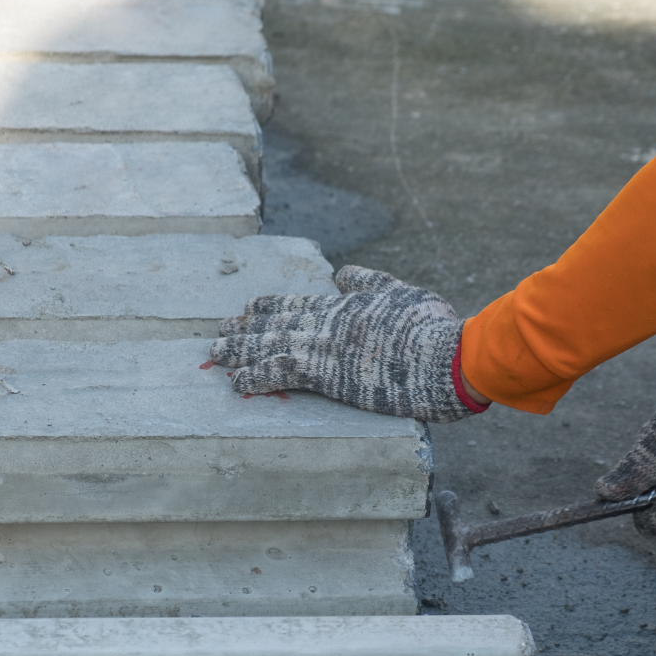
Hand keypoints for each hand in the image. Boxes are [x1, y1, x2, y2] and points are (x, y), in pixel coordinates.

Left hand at [210, 265, 482, 421]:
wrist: (439, 357)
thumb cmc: (429, 327)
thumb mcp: (401, 292)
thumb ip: (370, 281)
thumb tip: (342, 273)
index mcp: (343, 304)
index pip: (295, 303)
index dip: (267, 307)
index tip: (246, 308)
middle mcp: (325, 323)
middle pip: (274, 324)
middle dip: (244, 329)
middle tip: (219, 334)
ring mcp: (322, 348)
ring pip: (268, 346)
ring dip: (240, 351)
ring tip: (216, 355)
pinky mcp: (325, 376)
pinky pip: (279, 374)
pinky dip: (255, 376)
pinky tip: (236, 382)